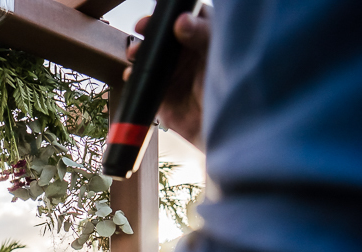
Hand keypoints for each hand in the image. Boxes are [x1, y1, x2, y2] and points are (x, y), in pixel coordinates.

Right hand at [124, 6, 209, 148]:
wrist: (219, 128)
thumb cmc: (230, 90)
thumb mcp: (218, 54)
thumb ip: (202, 34)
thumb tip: (181, 21)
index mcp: (206, 38)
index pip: (189, 18)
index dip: (173, 14)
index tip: (163, 13)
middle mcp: (188, 53)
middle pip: (163, 34)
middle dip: (150, 29)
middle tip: (142, 27)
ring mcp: (173, 73)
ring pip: (149, 55)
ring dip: (138, 51)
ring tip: (134, 52)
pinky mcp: (160, 92)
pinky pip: (141, 80)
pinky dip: (132, 76)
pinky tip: (131, 74)